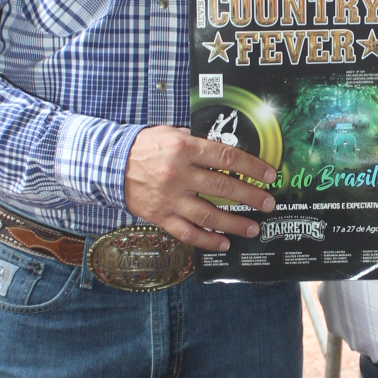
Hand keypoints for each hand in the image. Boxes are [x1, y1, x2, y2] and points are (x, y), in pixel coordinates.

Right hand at [124, 127, 275, 251]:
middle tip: (268, 204)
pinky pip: (187, 232)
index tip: (269, 176)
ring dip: (235, 223)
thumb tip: (223, 150)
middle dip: (251, 196)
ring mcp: (170, 198)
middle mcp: (179, 174)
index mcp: (185, 148)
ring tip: (253, 228)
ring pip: (209, 214)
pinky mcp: (161, 216)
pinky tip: (223, 243)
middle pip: (223, 186)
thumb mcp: (170, 133)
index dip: (252, 167)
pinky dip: (207, 240)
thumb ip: (196, 141)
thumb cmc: (142, 147)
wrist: (108, 166)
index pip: (227, 157)